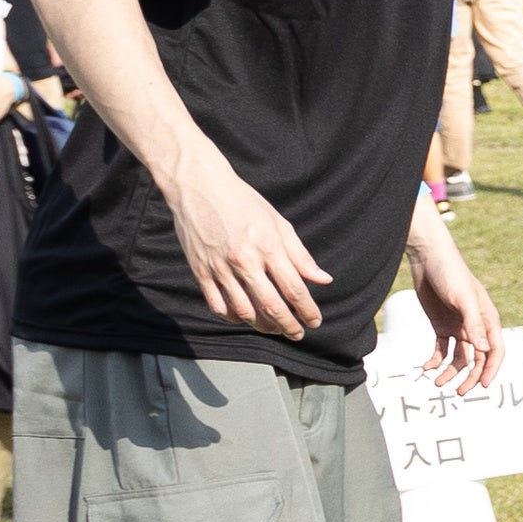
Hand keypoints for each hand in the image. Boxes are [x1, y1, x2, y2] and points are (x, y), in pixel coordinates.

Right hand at [170, 152, 331, 339]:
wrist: (199, 187)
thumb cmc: (243, 202)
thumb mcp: (279, 223)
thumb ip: (301, 255)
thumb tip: (323, 280)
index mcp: (268, 247)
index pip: (294, 289)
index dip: (308, 310)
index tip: (315, 321)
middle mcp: (244, 261)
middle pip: (271, 306)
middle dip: (289, 326)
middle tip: (298, 334)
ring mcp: (219, 268)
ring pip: (244, 311)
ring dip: (263, 326)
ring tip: (274, 329)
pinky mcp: (200, 271)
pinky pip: (217, 304)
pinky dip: (233, 317)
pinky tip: (244, 318)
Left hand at [410, 233, 500, 389]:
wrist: (428, 259)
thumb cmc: (451, 274)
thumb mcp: (464, 299)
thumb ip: (474, 325)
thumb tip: (484, 350)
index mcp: (487, 320)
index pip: (495, 351)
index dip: (491, 369)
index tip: (482, 385)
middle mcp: (475, 327)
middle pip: (478, 359)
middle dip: (470, 376)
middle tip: (459, 392)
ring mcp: (458, 327)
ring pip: (459, 357)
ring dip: (450, 372)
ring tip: (436, 382)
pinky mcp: (441, 326)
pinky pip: (441, 349)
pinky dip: (435, 360)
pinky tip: (425, 368)